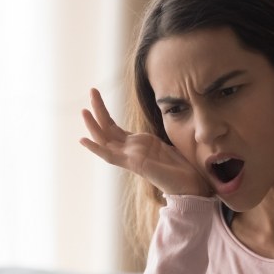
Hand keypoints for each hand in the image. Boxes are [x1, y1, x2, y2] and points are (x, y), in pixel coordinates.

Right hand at [80, 88, 210, 196]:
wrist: (190, 184)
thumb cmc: (181, 167)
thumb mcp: (167, 145)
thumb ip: (157, 139)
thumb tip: (164, 126)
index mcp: (137, 145)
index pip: (114, 127)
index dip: (104, 113)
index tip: (96, 98)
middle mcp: (130, 150)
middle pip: (107, 128)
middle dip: (99, 110)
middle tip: (92, 89)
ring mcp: (130, 157)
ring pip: (105, 140)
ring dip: (93, 125)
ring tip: (83, 111)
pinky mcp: (133, 164)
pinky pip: (110, 156)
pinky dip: (96, 148)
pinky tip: (83, 139)